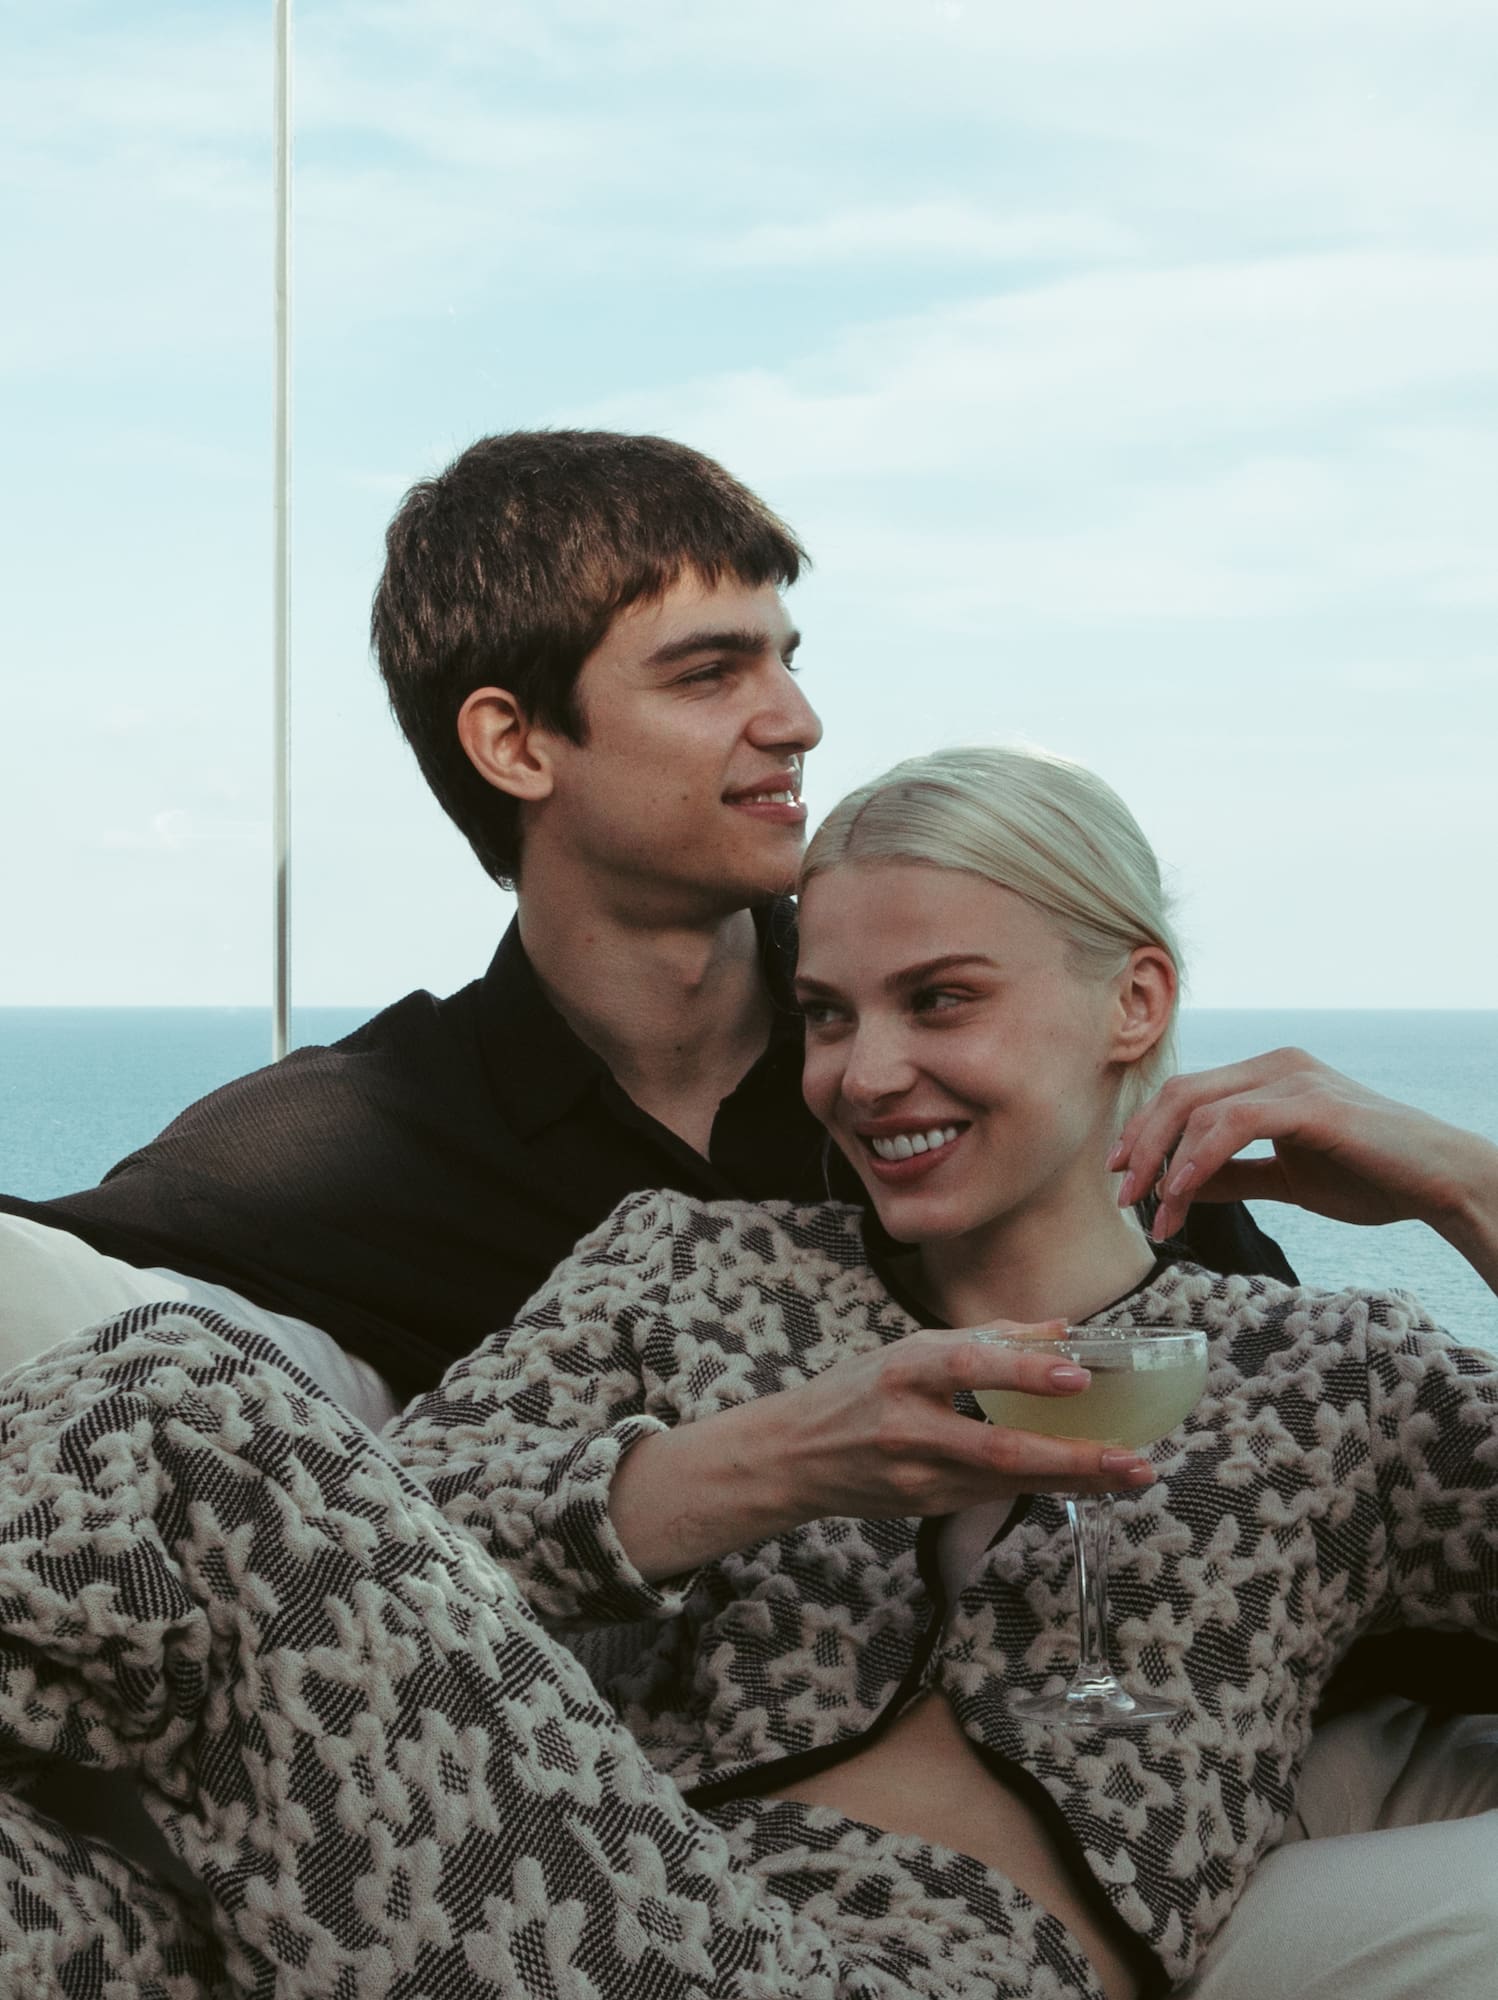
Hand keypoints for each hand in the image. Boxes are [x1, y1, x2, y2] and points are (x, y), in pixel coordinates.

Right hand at [778, 1324, 1155, 1522]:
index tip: (1078, 1373)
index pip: (966, 1367)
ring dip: (1072, 1479)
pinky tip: (1082, 1479)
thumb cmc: (856, 1392)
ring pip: (1006, 1483)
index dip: (1022, 1371)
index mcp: (902, 1370)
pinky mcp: (924, 1507)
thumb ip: (985, 1339)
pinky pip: (993, 1495)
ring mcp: (916, 1477)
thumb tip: (1062, 1329)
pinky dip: (1041, 1486)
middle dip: (1072, 1458)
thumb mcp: (910, 1349)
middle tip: (1132, 1458)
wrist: (793, 1457)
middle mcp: (907, 1427)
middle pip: (998, 1449)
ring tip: (1128, 1472)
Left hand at [1110, 1046, 1489, 1244]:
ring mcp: (1293, 1079)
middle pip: (1180, 1094)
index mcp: (1267, 1075)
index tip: (1122, 1175)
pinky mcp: (1311, 1103)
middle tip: (1124, 1197)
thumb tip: (1176, 1187)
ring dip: (1164, 1165)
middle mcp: (1275, 1065)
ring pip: (1198, 1108)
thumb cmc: (1370, 1177)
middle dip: (1142, 1147)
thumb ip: (1232, 1175)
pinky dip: (1198, 1160)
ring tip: (1155, 1214)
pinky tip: (1182, 1195)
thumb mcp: (1285, 1178)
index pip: (1185, 1094)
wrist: (1440, 1182)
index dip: (1145, 1132)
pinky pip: (1234, 1124)